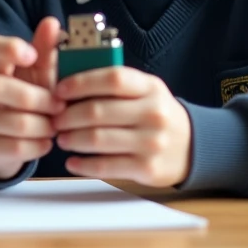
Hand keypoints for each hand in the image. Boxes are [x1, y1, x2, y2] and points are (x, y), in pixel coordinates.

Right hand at [0, 16, 65, 180]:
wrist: (5, 143)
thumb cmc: (27, 103)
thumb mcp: (39, 77)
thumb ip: (45, 51)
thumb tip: (52, 22)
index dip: (9, 48)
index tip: (31, 55)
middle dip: (37, 98)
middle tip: (59, 106)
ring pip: (14, 121)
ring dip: (43, 125)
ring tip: (54, 126)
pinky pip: (15, 147)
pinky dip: (38, 146)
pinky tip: (46, 142)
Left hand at [53, 66, 190, 187]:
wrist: (192, 147)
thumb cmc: (156, 114)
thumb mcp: (145, 91)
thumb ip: (114, 84)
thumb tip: (70, 83)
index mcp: (150, 87)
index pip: (112, 79)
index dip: (81, 83)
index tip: (59, 90)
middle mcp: (153, 113)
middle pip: (98, 111)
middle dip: (68, 115)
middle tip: (54, 118)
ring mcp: (151, 142)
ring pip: (98, 139)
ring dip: (72, 139)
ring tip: (61, 137)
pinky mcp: (147, 168)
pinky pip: (106, 166)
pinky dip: (83, 165)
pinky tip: (72, 162)